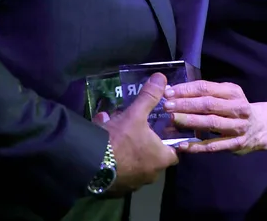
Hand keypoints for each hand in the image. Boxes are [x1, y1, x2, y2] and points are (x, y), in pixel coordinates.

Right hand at [96, 72, 178, 193]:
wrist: (92, 165)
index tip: (160, 130)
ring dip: (128, 150)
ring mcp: (134, 183)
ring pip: (135, 163)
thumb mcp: (135, 114)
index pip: (174, 152)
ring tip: (114, 132)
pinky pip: (120, 171)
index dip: (168, 141)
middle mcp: (152, 175)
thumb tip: (161, 77)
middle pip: (153, 157)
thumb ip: (149, 96)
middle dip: (144, 143)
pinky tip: (103, 146)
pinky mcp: (118, 188)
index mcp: (161, 159)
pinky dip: (115, 160)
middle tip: (134, 128)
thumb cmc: (121, 140)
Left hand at [163, 80, 263, 154]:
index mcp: (233, 92)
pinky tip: (183, 145)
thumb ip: (207, 93)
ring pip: (211, 123)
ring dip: (190, 121)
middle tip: (167, 106)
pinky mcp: (236, 144)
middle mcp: (237, 108)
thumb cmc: (236, 108)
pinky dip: (197, 146)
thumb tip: (176, 92)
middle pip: (208, 104)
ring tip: (173, 120)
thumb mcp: (228, 95)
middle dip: (185, 104)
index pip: (206, 88)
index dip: (186, 90)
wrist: (262, 127)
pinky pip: (214, 145)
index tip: (168, 92)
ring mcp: (237, 127)